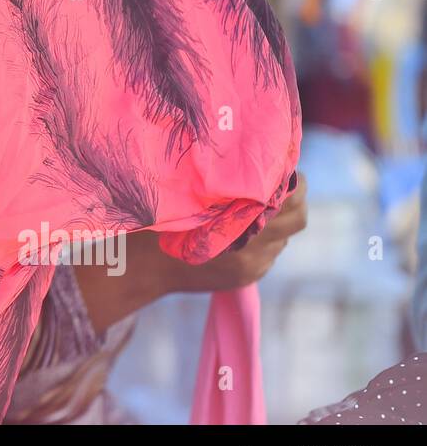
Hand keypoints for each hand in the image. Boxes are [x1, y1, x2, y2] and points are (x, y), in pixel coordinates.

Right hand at [165, 172, 308, 292]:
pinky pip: (270, 253)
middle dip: (294, 201)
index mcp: (241, 223)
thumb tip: (258, 168)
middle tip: (279, 186)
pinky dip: (263, 241)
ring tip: (254, 208)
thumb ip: (227, 189)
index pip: (292, 200)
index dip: (292, 182)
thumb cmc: (163, 223)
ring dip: (277, 222)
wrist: (148, 268)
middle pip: (298, 219)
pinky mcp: (250, 276)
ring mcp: (254, 265)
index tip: (281, 168)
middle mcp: (255, 248)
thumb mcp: (193, 198)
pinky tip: (240, 232)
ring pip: (284, 237)